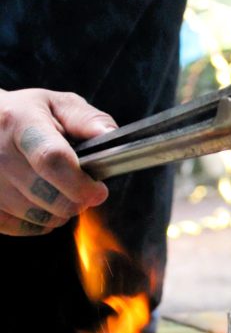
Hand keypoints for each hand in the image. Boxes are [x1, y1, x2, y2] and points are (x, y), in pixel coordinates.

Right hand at [0, 89, 114, 235]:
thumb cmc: (26, 115)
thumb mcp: (57, 105)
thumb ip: (88, 120)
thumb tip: (109, 137)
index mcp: (19, 122)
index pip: (51, 159)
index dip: (80, 182)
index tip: (98, 190)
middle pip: (48, 195)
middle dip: (76, 199)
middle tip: (83, 189)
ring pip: (38, 215)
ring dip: (60, 211)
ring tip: (59, 190)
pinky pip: (23, 228)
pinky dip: (40, 222)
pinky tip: (41, 201)